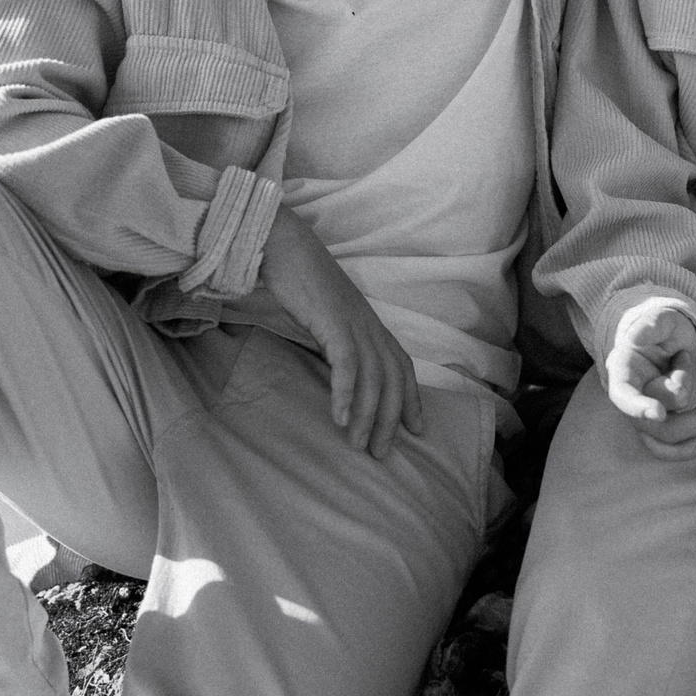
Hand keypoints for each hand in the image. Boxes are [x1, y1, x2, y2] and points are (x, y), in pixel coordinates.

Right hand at [260, 209, 422, 457]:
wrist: (280, 242)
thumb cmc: (295, 278)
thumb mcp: (322, 314)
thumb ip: (333, 338)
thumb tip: (334, 367)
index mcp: (368, 321)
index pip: (401, 364)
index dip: (411, 397)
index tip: (415, 429)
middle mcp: (368, 323)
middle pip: (392, 378)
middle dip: (390, 418)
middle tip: (381, 453)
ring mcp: (353, 321)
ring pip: (373, 377)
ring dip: (367, 415)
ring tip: (359, 446)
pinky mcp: (332, 320)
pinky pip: (347, 364)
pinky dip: (345, 393)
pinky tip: (339, 419)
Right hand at [603, 303, 695, 460]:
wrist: (671, 338)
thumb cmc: (664, 326)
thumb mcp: (662, 317)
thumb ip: (652, 324)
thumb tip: (636, 337)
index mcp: (623, 371)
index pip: (623, 395)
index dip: (637, 406)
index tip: (658, 414)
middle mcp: (631, 397)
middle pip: (656, 421)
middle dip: (695, 416)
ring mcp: (646, 413)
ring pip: (667, 435)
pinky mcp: (663, 423)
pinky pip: (671, 446)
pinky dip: (688, 448)